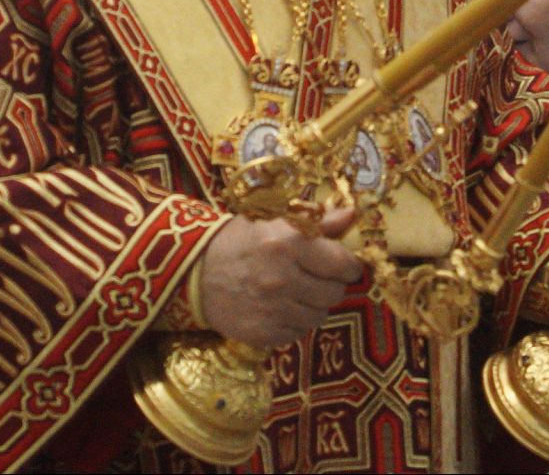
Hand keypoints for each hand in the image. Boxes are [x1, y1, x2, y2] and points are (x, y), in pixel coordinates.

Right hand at [201, 206, 363, 347]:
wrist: (196, 272)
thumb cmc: (241, 241)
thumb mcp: (275, 222)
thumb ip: (317, 221)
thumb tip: (352, 215)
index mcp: (288, 242)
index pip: (342, 263)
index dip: (350, 266)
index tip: (346, 265)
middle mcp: (282, 277)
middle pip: (335, 293)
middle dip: (332, 285)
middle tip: (318, 279)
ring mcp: (272, 309)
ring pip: (320, 316)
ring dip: (314, 305)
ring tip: (297, 293)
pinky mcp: (263, 333)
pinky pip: (299, 333)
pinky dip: (296, 322)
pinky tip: (281, 309)